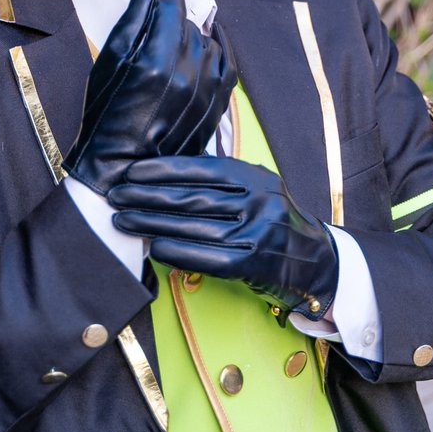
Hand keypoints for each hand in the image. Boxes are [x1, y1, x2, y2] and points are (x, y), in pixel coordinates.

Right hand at [63, 0, 235, 196]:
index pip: (171, 6)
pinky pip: (226, 66)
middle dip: (174, 14)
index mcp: (154, 61)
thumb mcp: (106, 66)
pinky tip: (210, 45)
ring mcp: (205, 93)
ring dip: (193, 34)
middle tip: (159, 14)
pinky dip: (218, 51)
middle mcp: (185, 74)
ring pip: (208, 43)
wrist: (120, 173)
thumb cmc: (104, 118)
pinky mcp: (215, 108)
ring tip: (174, 38)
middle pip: (189, 24)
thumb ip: (130, 24)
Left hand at [110, 156, 337, 317]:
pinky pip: (210, 258)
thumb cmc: (273, 220)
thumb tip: (168, 167)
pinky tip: (155, 248)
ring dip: (153, 224)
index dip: (163, 169)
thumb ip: (221, 178)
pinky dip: (179, 252)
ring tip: (123, 220)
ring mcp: (259, 232)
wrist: (316, 260)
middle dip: (148, 196)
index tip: (131, 172)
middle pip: (193, 198)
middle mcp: (259, 200)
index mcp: (255, 176)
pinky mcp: (256, 263)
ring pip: (196, 227)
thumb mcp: (256, 188)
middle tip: (116, 195)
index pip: (202, 169)